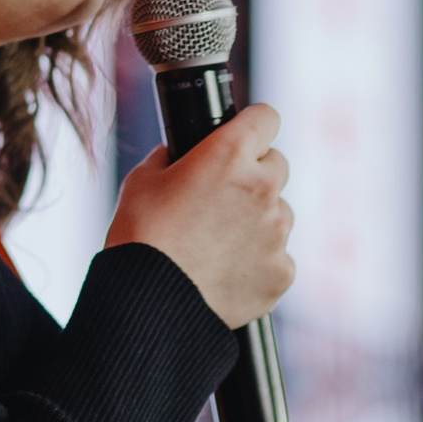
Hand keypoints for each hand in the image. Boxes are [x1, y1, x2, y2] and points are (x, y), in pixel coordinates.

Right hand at [105, 105, 292, 328]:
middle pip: (277, 166)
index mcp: (229, 154)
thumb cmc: (140, 239)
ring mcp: (276, 231)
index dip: (253, 127)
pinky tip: (226, 272)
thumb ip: (171, 157)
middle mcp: (262, 188)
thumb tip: (182, 155)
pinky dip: (259, 262)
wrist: (150, 304)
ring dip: (258, 221)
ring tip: (218, 244)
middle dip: (255, 176)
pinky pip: (278, 256)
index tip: (244, 138)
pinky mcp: (282, 271)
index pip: (266, 118)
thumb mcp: (143, 180)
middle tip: (222, 199)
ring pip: (279, 213)